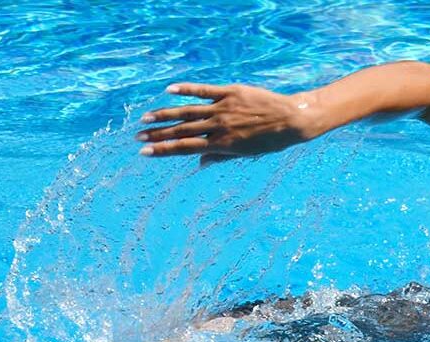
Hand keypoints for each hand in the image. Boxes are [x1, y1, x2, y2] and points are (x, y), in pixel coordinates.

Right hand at [135, 83, 314, 165]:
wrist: (292, 120)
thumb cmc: (271, 141)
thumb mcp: (246, 154)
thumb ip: (221, 157)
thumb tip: (199, 163)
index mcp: (222, 144)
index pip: (186, 148)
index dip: (163, 150)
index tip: (145, 151)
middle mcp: (219, 126)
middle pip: (182, 131)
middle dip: (157, 134)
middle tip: (137, 135)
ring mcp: (224, 108)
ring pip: (188, 111)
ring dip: (165, 114)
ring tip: (146, 117)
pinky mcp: (231, 92)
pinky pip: (205, 90)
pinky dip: (186, 89)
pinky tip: (169, 90)